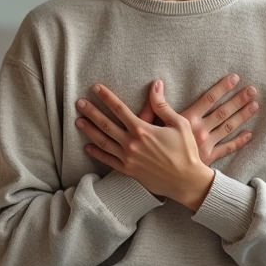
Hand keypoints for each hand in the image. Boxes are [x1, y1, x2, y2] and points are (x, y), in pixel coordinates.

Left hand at [75, 81, 214, 210]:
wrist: (186, 181)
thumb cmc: (186, 151)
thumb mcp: (179, 124)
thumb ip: (162, 105)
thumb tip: (155, 85)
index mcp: (142, 130)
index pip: (119, 109)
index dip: (107, 97)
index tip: (96, 88)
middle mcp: (131, 143)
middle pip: (106, 124)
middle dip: (91, 112)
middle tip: (79, 103)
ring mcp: (128, 158)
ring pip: (103, 142)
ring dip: (89, 131)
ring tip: (78, 121)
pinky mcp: (128, 171)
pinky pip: (108, 161)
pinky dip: (97, 153)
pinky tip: (88, 147)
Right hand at [134, 74, 258, 164]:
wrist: (163, 175)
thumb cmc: (155, 148)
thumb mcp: (151, 124)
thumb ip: (156, 104)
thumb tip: (157, 83)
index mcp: (187, 120)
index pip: (208, 99)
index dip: (222, 88)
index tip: (235, 79)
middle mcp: (200, 130)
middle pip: (223, 112)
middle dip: (238, 100)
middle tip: (252, 90)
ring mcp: (207, 144)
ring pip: (228, 127)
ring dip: (242, 116)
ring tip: (254, 105)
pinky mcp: (210, 158)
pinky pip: (227, 148)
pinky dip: (239, 142)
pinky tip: (249, 134)